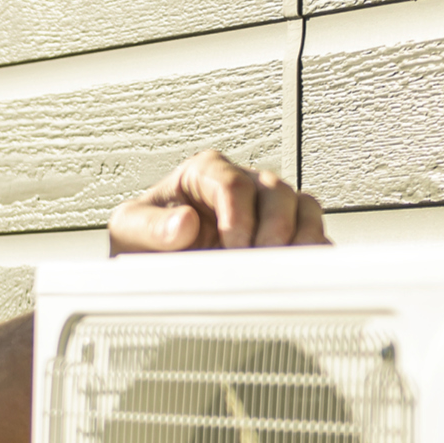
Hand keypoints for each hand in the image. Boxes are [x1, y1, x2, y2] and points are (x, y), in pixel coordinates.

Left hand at [109, 149, 328, 254]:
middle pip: (275, 192)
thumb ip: (151, 227)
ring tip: (285, 265)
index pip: (232, 183)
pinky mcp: (285, 232)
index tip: (233, 245)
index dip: (238, 215)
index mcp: (204, 173)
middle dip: (273, 227)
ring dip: (300, 237)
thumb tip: (182, 224)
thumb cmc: (144, 238)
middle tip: (261, 258)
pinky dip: (313, 251)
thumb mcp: (130, 230)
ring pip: (302, 207)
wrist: (154, 263)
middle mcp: (242, 184)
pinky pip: (312, 232)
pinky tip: (303, 270)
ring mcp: (266, 207)